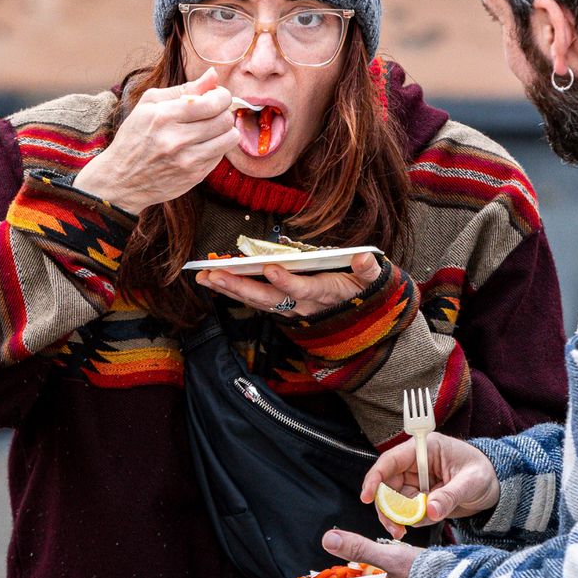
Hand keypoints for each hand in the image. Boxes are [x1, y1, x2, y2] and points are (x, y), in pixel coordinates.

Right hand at [73, 68, 238, 213]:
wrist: (120, 180)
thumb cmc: (134, 137)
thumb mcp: (149, 105)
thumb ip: (184, 88)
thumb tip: (213, 75)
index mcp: (164, 116)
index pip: (213, 102)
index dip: (222, 96)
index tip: (216, 97)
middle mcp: (176, 139)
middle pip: (224, 119)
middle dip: (223, 112)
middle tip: (213, 113)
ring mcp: (187, 161)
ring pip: (229, 138)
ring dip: (225, 130)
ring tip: (211, 129)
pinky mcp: (194, 176)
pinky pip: (221, 156)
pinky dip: (216, 148)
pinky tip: (201, 146)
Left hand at [194, 253, 381, 315]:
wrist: (359, 320)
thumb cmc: (362, 291)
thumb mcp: (373, 281)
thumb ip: (369, 270)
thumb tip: (365, 257)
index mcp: (325, 293)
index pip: (302, 289)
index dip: (286, 282)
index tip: (270, 268)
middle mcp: (302, 305)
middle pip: (268, 299)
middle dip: (241, 287)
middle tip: (215, 275)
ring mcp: (289, 309)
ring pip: (256, 301)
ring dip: (229, 289)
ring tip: (204, 277)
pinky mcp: (280, 307)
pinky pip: (253, 300)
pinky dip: (232, 290)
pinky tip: (212, 280)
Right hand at [361, 433, 499, 539]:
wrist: (495, 485)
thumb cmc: (484, 472)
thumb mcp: (471, 482)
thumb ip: (450, 496)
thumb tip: (430, 512)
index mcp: (424, 449)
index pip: (390, 461)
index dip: (375, 478)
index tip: (366, 497)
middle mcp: (415, 464)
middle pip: (386, 485)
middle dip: (386, 508)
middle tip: (395, 529)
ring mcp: (416, 481)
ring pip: (393, 501)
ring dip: (396, 518)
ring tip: (405, 532)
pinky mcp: (420, 496)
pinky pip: (407, 511)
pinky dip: (410, 521)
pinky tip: (424, 522)